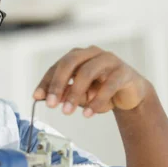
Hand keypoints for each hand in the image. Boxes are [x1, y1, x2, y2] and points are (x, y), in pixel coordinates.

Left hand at [33, 45, 152, 117]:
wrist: (130, 95)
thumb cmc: (101, 90)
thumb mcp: (79, 95)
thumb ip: (64, 94)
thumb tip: (47, 98)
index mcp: (77, 56)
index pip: (56, 66)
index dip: (46, 82)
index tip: (37, 97)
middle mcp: (91, 54)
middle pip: (69, 63)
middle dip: (57, 84)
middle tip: (50, 104)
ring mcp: (108, 60)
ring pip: (87, 72)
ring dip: (74, 93)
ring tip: (67, 112)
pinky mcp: (123, 72)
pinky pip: (108, 85)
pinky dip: (96, 101)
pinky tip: (89, 113)